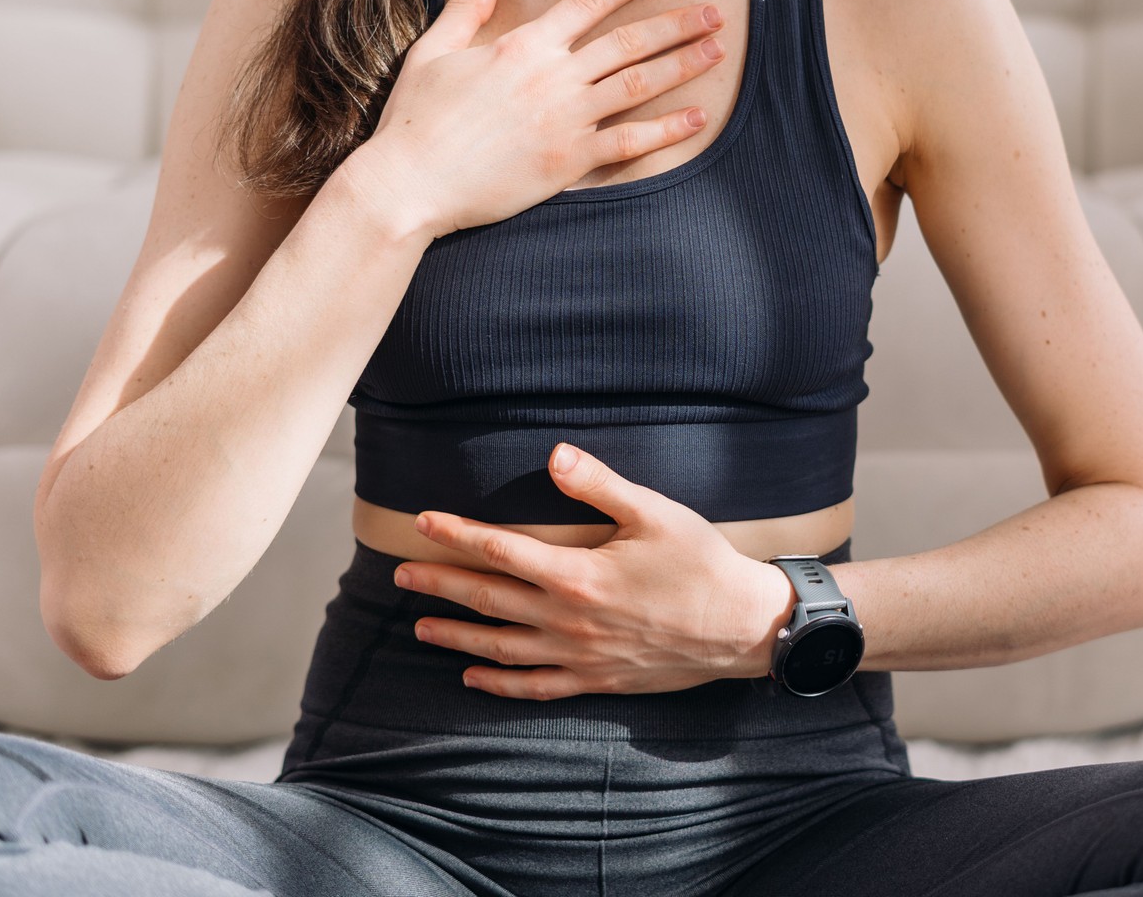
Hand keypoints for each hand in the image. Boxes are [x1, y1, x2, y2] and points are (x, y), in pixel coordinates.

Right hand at [355, 0, 728, 238]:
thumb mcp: (431, 53)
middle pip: (628, 41)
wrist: (411, 182)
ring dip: (682, 64)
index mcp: (523, 45)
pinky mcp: (569, 160)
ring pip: (639, 84)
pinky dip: (668, 130)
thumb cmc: (415, 120)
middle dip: (676, 22)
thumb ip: (464, 12)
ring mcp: (566, 119)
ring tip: (717, 49)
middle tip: (714, 11)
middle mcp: (553, 76)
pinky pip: (631, 142)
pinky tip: (698, 117)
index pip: (588, 2)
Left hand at [391, 442, 798, 699]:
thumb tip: (554, 455)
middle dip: (441, 585)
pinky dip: (500, 684)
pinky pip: (536, 687)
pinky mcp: (597, 680)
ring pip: (502, 647)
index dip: (457, 534)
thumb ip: (599, 484)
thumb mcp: (654, 512)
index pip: (501, 550)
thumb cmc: (700, 563)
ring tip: (421, 625)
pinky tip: (474, 677)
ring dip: (457, 635)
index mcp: (577, 574)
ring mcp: (580, 655)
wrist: (741, 626)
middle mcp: (568, 619)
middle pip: (489, 600)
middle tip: (401, 575)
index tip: (422, 522)